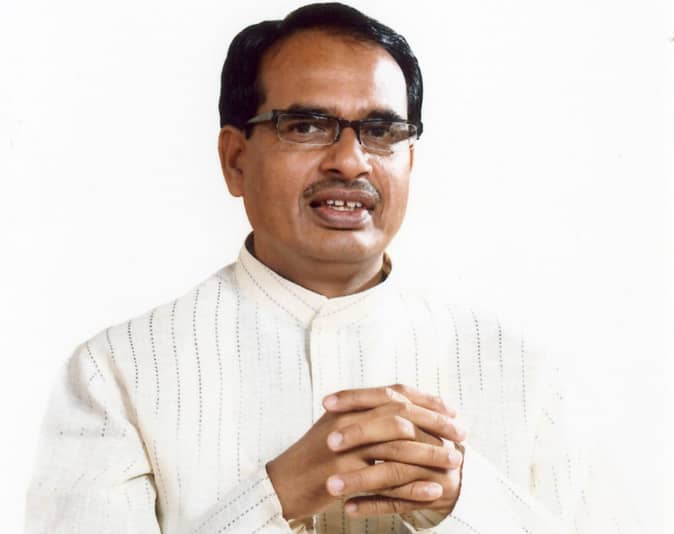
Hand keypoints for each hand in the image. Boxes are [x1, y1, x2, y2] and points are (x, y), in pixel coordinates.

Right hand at [265, 384, 464, 520]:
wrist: (283, 483)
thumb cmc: (313, 457)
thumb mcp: (337, 425)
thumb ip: (366, 414)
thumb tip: (404, 408)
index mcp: (350, 405)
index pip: (396, 393)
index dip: (427, 401)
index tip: (452, 411)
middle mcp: (348, 419)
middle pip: (402, 415)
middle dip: (436, 424)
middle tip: (462, 434)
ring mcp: (346, 447)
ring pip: (399, 446)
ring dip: (431, 454)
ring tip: (456, 463)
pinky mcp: (344, 474)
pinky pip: (387, 479)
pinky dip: (414, 485)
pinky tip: (434, 490)